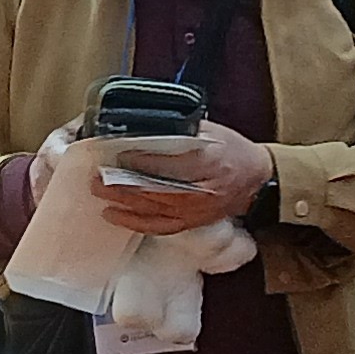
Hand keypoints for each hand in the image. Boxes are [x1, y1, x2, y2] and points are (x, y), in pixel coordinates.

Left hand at [94, 120, 274, 234]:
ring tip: (99, 193)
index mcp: (207, 163)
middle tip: (97, 176)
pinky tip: (116, 215)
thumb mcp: (211, 132)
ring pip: (152, 210)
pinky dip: (135, 222)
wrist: (257, 180)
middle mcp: (199, 191)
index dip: (138, 159)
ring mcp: (194, 211)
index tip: (116, 152)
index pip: (166, 162)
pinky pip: (159, 226)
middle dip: (121, 184)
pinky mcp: (191, 222)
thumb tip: (146, 126)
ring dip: (122, 202)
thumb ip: (181, 130)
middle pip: (153, 190)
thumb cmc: (234, 152)